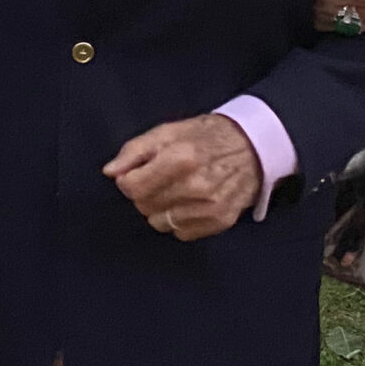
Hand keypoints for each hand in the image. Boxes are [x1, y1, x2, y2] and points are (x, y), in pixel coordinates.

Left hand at [105, 115, 261, 240]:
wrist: (253, 145)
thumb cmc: (205, 136)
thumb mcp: (167, 132)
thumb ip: (134, 151)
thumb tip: (111, 172)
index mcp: (180, 158)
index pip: (132, 188)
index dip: (128, 181)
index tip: (137, 174)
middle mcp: (196, 186)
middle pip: (144, 207)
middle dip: (145, 193)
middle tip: (161, 179)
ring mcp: (210, 207)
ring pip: (160, 223)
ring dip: (162, 209)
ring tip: (177, 190)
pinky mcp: (220, 221)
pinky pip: (181, 233)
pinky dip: (180, 220)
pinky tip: (190, 203)